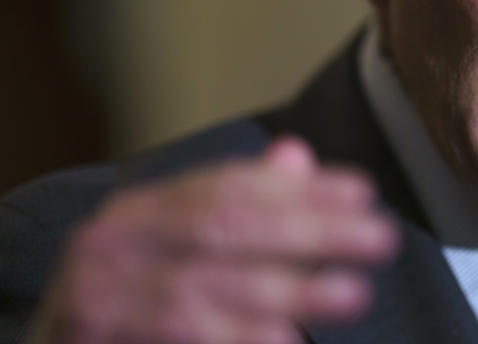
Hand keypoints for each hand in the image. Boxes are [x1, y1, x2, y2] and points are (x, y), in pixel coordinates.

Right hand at [27, 137, 399, 343]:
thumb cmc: (126, 297)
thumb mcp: (171, 241)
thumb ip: (232, 202)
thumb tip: (297, 156)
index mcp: (139, 211)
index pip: (229, 187)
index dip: (301, 191)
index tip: (362, 194)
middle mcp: (114, 245)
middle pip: (223, 228)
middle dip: (310, 233)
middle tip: (379, 238)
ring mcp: (99, 298)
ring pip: (204, 290)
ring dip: (286, 292)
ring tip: (352, 294)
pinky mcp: (93, 341)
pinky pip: (175, 338)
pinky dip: (235, 339)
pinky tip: (286, 340)